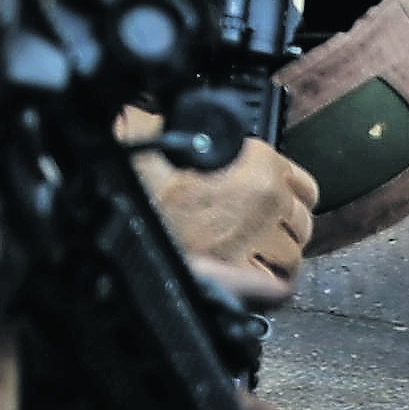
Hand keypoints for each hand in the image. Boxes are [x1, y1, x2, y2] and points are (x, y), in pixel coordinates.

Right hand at [140, 133, 316, 308]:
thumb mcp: (158, 136)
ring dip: (270, 254)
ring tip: (240, 253)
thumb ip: (190, 129)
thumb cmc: (129, 180)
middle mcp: (267, 198)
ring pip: (291, 253)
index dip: (282, 192)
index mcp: (257, 161)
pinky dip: (265, 283)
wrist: (106, 217)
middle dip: (277, 225)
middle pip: (300, 221)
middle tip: (246, 228)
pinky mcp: (243, 277)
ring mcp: (258, 239)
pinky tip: (246, 275)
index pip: (302, 184)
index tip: (265, 200)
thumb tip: (191, 125)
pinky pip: (278, 284)